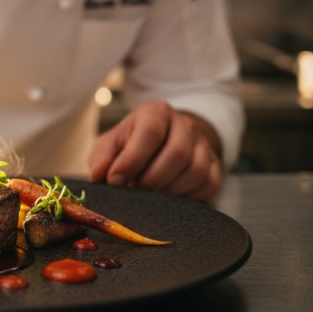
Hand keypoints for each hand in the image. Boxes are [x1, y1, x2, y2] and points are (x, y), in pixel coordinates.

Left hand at [88, 100, 222, 200]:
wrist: (164, 141)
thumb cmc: (132, 144)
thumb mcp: (111, 144)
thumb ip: (101, 157)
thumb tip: (98, 175)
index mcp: (156, 113)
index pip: (151, 132)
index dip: (132, 159)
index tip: (115, 181)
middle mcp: (184, 124)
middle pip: (178, 153)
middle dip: (152, 179)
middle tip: (134, 191)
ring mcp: (203, 145)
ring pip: (196, 171)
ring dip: (169, 191)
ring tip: (150, 197)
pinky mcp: (214, 165)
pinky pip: (208, 185)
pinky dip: (188, 198)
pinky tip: (169, 198)